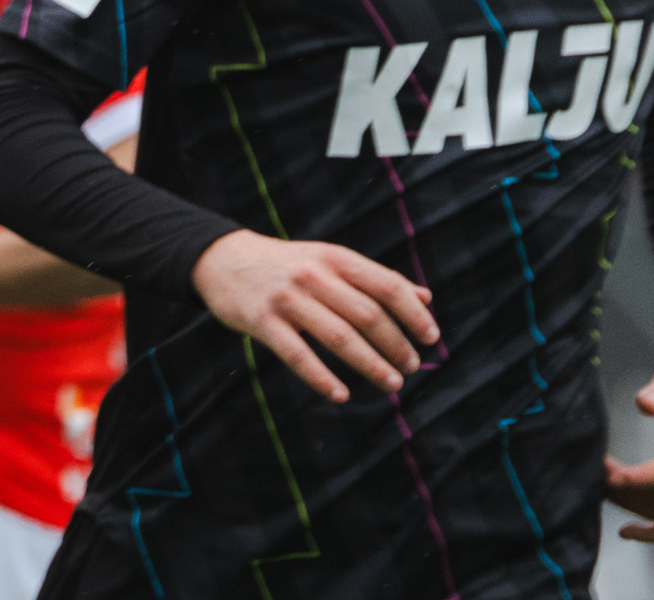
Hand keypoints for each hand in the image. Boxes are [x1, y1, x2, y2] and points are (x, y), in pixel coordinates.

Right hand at [190, 230, 437, 403]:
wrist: (221, 258)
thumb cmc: (287, 264)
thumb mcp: (329, 260)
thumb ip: (374, 278)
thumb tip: (426, 298)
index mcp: (334, 258)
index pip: (385, 285)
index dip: (413, 314)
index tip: (431, 338)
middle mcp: (313, 275)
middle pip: (367, 314)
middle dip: (396, 345)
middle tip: (411, 368)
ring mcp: (286, 298)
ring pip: (338, 336)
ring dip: (370, 364)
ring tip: (391, 384)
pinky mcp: (261, 321)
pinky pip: (297, 355)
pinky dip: (322, 378)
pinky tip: (341, 395)